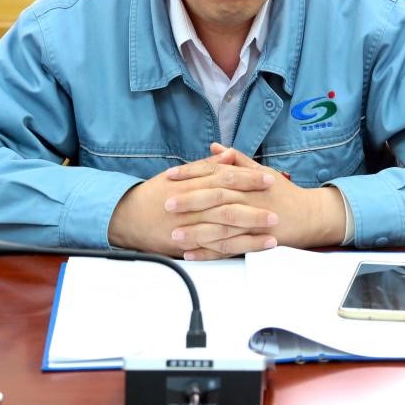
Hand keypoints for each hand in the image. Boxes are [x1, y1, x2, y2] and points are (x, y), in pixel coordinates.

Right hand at [107, 154, 279, 258]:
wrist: (127, 216)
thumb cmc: (154, 194)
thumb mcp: (180, 175)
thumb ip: (206, 166)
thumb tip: (228, 155)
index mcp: (192, 183)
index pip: (225, 177)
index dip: (248, 178)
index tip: (268, 178)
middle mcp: (192, 203)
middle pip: (228, 202)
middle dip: (255, 205)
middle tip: (276, 207)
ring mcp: (189, 224)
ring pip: (224, 226)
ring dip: (250, 230)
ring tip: (272, 231)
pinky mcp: (187, 243)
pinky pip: (213, 247)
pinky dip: (234, 247)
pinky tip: (251, 249)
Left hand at [164, 144, 346, 259]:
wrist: (309, 216)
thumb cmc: (283, 193)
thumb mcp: (262, 171)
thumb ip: (237, 160)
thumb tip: (215, 148)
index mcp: (246, 181)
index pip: (214, 173)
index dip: (191, 173)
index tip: (170, 175)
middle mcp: (248, 199)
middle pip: (215, 199)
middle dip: (190, 201)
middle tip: (166, 203)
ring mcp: (252, 222)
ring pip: (220, 226)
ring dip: (195, 232)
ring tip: (173, 235)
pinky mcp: (255, 241)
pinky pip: (229, 248)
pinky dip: (209, 253)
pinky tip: (191, 254)